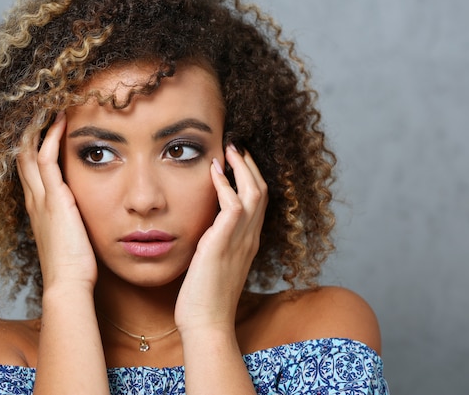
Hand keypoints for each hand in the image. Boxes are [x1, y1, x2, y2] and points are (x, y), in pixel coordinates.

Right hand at [17, 112, 96, 290]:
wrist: (68, 283)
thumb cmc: (74, 266)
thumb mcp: (71, 238)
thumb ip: (73, 223)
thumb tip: (85, 216)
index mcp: (39, 208)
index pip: (31, 169)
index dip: (34, 146)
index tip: (44, 126)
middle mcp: (35, 199)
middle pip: (23, 155)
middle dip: (30, 131)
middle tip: (40, 107)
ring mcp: (41, 197)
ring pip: (30, 151)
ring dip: (38, 126)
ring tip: (48, 103)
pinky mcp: (54, 198)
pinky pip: (47, 158)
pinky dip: (51, 136)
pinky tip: (61, 119)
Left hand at [174, 145, 267, 334]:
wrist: (206, 323)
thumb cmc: (206, 297)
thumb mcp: (216, 263)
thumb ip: (217, 243)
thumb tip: (207, 229)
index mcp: (248, 242)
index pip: (259, 201)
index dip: (251, 177)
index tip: (238, 160)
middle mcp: (249, 238)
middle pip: (262, 190)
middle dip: (250, 165)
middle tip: (236, 146)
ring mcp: (240, 241)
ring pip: (254, 193)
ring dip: (241, 168)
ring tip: (228, 150)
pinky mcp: (223, 244)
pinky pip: (233, 206)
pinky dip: (225, 185)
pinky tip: (213, 172)